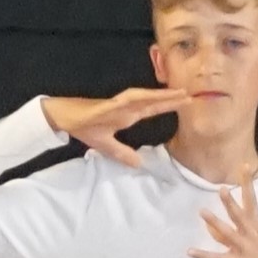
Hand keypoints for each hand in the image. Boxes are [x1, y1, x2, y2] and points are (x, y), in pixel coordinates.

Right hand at [44, 87, 190, 162]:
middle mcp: (127, 107)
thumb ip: (123, 153)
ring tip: (177, 93)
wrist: (67, 119)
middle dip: (171, 99)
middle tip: (191, 95)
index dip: (168, 106)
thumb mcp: (107, 146)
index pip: (153, 109)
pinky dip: (138, 98)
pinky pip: (126, 100)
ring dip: (160, 95)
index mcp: (128, 115)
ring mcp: (118, 104)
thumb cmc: (86, 127)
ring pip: (144, 98)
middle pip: (153, 101)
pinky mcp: (108, 105)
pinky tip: (150, 96)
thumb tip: (139, 164)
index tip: (185, 103)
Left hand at [188, 178, 257, 257]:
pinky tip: (190, 252)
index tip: (245, 167)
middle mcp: (252, 235)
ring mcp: (245, 249)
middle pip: (240, 215)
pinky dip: (203, 255)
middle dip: (231, 202)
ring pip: (228, 233)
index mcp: (257, 227)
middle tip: (221, 189)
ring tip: (202, 212)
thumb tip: (212, 227)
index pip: (252, 202)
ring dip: (214, 223)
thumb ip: (231, 234)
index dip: (247, 184)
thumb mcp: (252, 243)